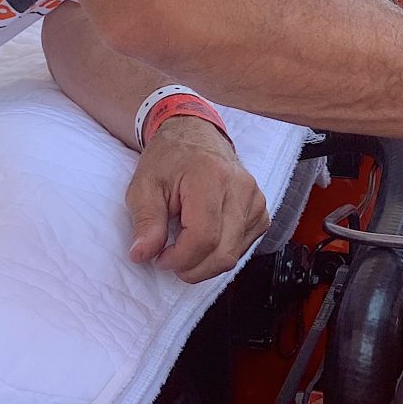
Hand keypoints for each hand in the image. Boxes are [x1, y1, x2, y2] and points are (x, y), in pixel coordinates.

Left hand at [126, 117, 271, 283]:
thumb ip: (145, 221)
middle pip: (223, 253)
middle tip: (169, 258)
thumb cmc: (168, 160)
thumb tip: (142, 255)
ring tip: (184, 244)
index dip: (180, 258)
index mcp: (211, 177)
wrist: (195, 136)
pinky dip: (219, 254)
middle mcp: (241, 188)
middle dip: (192, 267)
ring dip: (205, 263)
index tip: (160, 258)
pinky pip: (242, 248)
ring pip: (234, 256)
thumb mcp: (143, 186)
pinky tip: (203, 240)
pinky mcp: (260, 212)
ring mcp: (256, 201)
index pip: (204, 237)